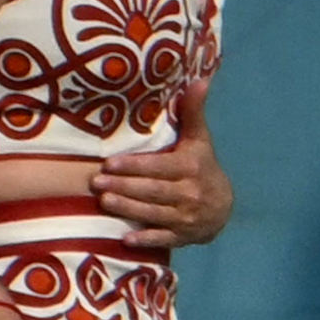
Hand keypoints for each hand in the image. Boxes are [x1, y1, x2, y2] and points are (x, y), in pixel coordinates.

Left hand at [90, 81, 232, 249]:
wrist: (223, 206)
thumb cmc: (202, 166)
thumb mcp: (199, 139)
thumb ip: (193, 111)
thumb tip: (201, 79)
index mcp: (190, 167)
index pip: (158, 166)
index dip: (134, 166)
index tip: (109, 164)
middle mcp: (189, 193)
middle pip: (152, 190)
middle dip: (123, 186)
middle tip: (96, 182)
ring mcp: (186, 217)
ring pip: (152, 213)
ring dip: (127, 208)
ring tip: (103, 201)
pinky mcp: (182, 236)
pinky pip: (162, 238)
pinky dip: (145, 239)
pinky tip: (125, 239)